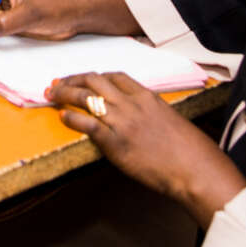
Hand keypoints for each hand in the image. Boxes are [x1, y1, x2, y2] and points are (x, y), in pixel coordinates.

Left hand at [47, 72, 245, 226]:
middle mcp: (132, 105)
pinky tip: (63, 117)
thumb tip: (137, 118)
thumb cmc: (189, 151)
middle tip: (58, 83)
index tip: (84, 79)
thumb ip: (151, 114)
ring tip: (51, 94)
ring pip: (86, 98)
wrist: (193, 170)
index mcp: (147, 97)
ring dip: (64, 93)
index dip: (94, 76)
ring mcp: (122, 122)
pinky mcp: (115, 143)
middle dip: (72, 80)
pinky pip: (87, 124)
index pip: (115, 76)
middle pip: (94, 81)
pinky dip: (71, 118)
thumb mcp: (171, 121)